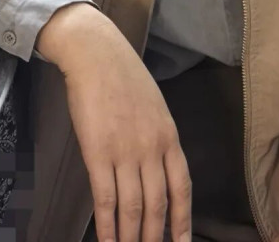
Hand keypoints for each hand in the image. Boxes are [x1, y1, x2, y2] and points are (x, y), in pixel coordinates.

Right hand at [38, 5, 192, 241]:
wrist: (96, 55)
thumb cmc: (124, 76)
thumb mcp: (154, 107)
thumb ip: (158, 139)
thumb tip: (155, 171)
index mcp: (169, 136)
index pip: (182, 188)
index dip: (182, 221)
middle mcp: (152, 147)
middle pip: (158, 204)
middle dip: (155, 236)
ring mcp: (125, 151)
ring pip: (132, 208)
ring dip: (130, 238)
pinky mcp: (97, 152)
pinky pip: (105, 198)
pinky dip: (106, 225)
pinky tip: (106, 240)